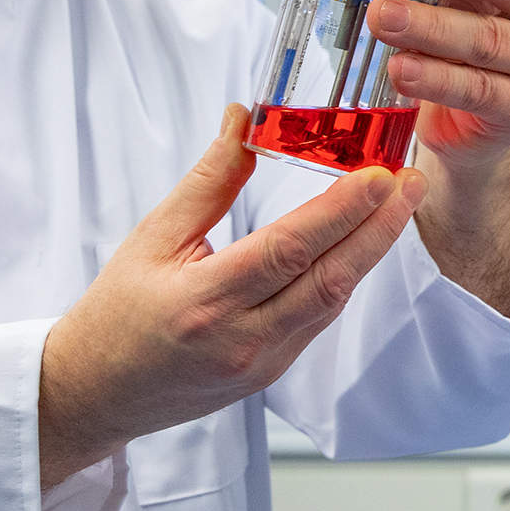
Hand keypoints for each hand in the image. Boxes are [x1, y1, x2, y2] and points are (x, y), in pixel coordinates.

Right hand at [38, 105, 425, 488]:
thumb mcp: (152, 238)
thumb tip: (243, 118)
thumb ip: (207, 182)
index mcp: (203, 303)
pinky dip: (343, 277)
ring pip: (331, 302)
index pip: (287, 252)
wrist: (97, 392)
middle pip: (328, 282)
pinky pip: (319, 319)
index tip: (378, 176)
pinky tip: (362, 242)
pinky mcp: (271, 374)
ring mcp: (261, 364)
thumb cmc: (117, 311)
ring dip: (370, 251)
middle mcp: (240, 340)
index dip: (339, 213)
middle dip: (379, 229)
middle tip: (411, 182)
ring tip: (398, 203)